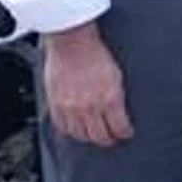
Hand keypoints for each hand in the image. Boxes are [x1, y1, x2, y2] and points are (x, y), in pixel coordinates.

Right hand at [42, 22, 134, 146]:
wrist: (72, 42)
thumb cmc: (95, 53)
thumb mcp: (117, 75)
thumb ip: (117, 96)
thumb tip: (120, 111)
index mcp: (110, 98)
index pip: (120, 127)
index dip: (124, 133)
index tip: (126, 133)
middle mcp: (90, 106)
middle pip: (100, 136)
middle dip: (108, 139)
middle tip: (111, 138)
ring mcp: (71, 107)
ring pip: (80, 135)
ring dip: (89, 137)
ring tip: (94, 135)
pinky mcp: (56, 105)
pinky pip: (62, 127)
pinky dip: (70, 131)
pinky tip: (75, 129)